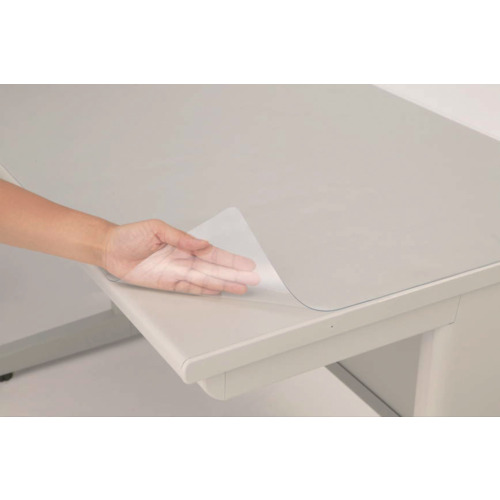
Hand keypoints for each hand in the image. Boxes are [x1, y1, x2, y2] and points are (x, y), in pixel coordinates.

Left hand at [103, 219, 259, 295]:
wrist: (110, 249)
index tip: (246, 264)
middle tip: (251, 280)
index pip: (213, 253)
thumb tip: (202, 243)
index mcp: (184, 245)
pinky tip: (218, 291)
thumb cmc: (131, 235)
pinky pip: (189, 289)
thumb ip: (181, 237)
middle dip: (233, 274)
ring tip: (240, 288)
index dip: (230, 259)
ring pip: (205, 280)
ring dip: (223, 284)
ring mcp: (177, 272)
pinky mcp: (167, 284)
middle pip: (214, 269)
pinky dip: (204, 291)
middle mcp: (184, 260)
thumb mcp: (157, 228)